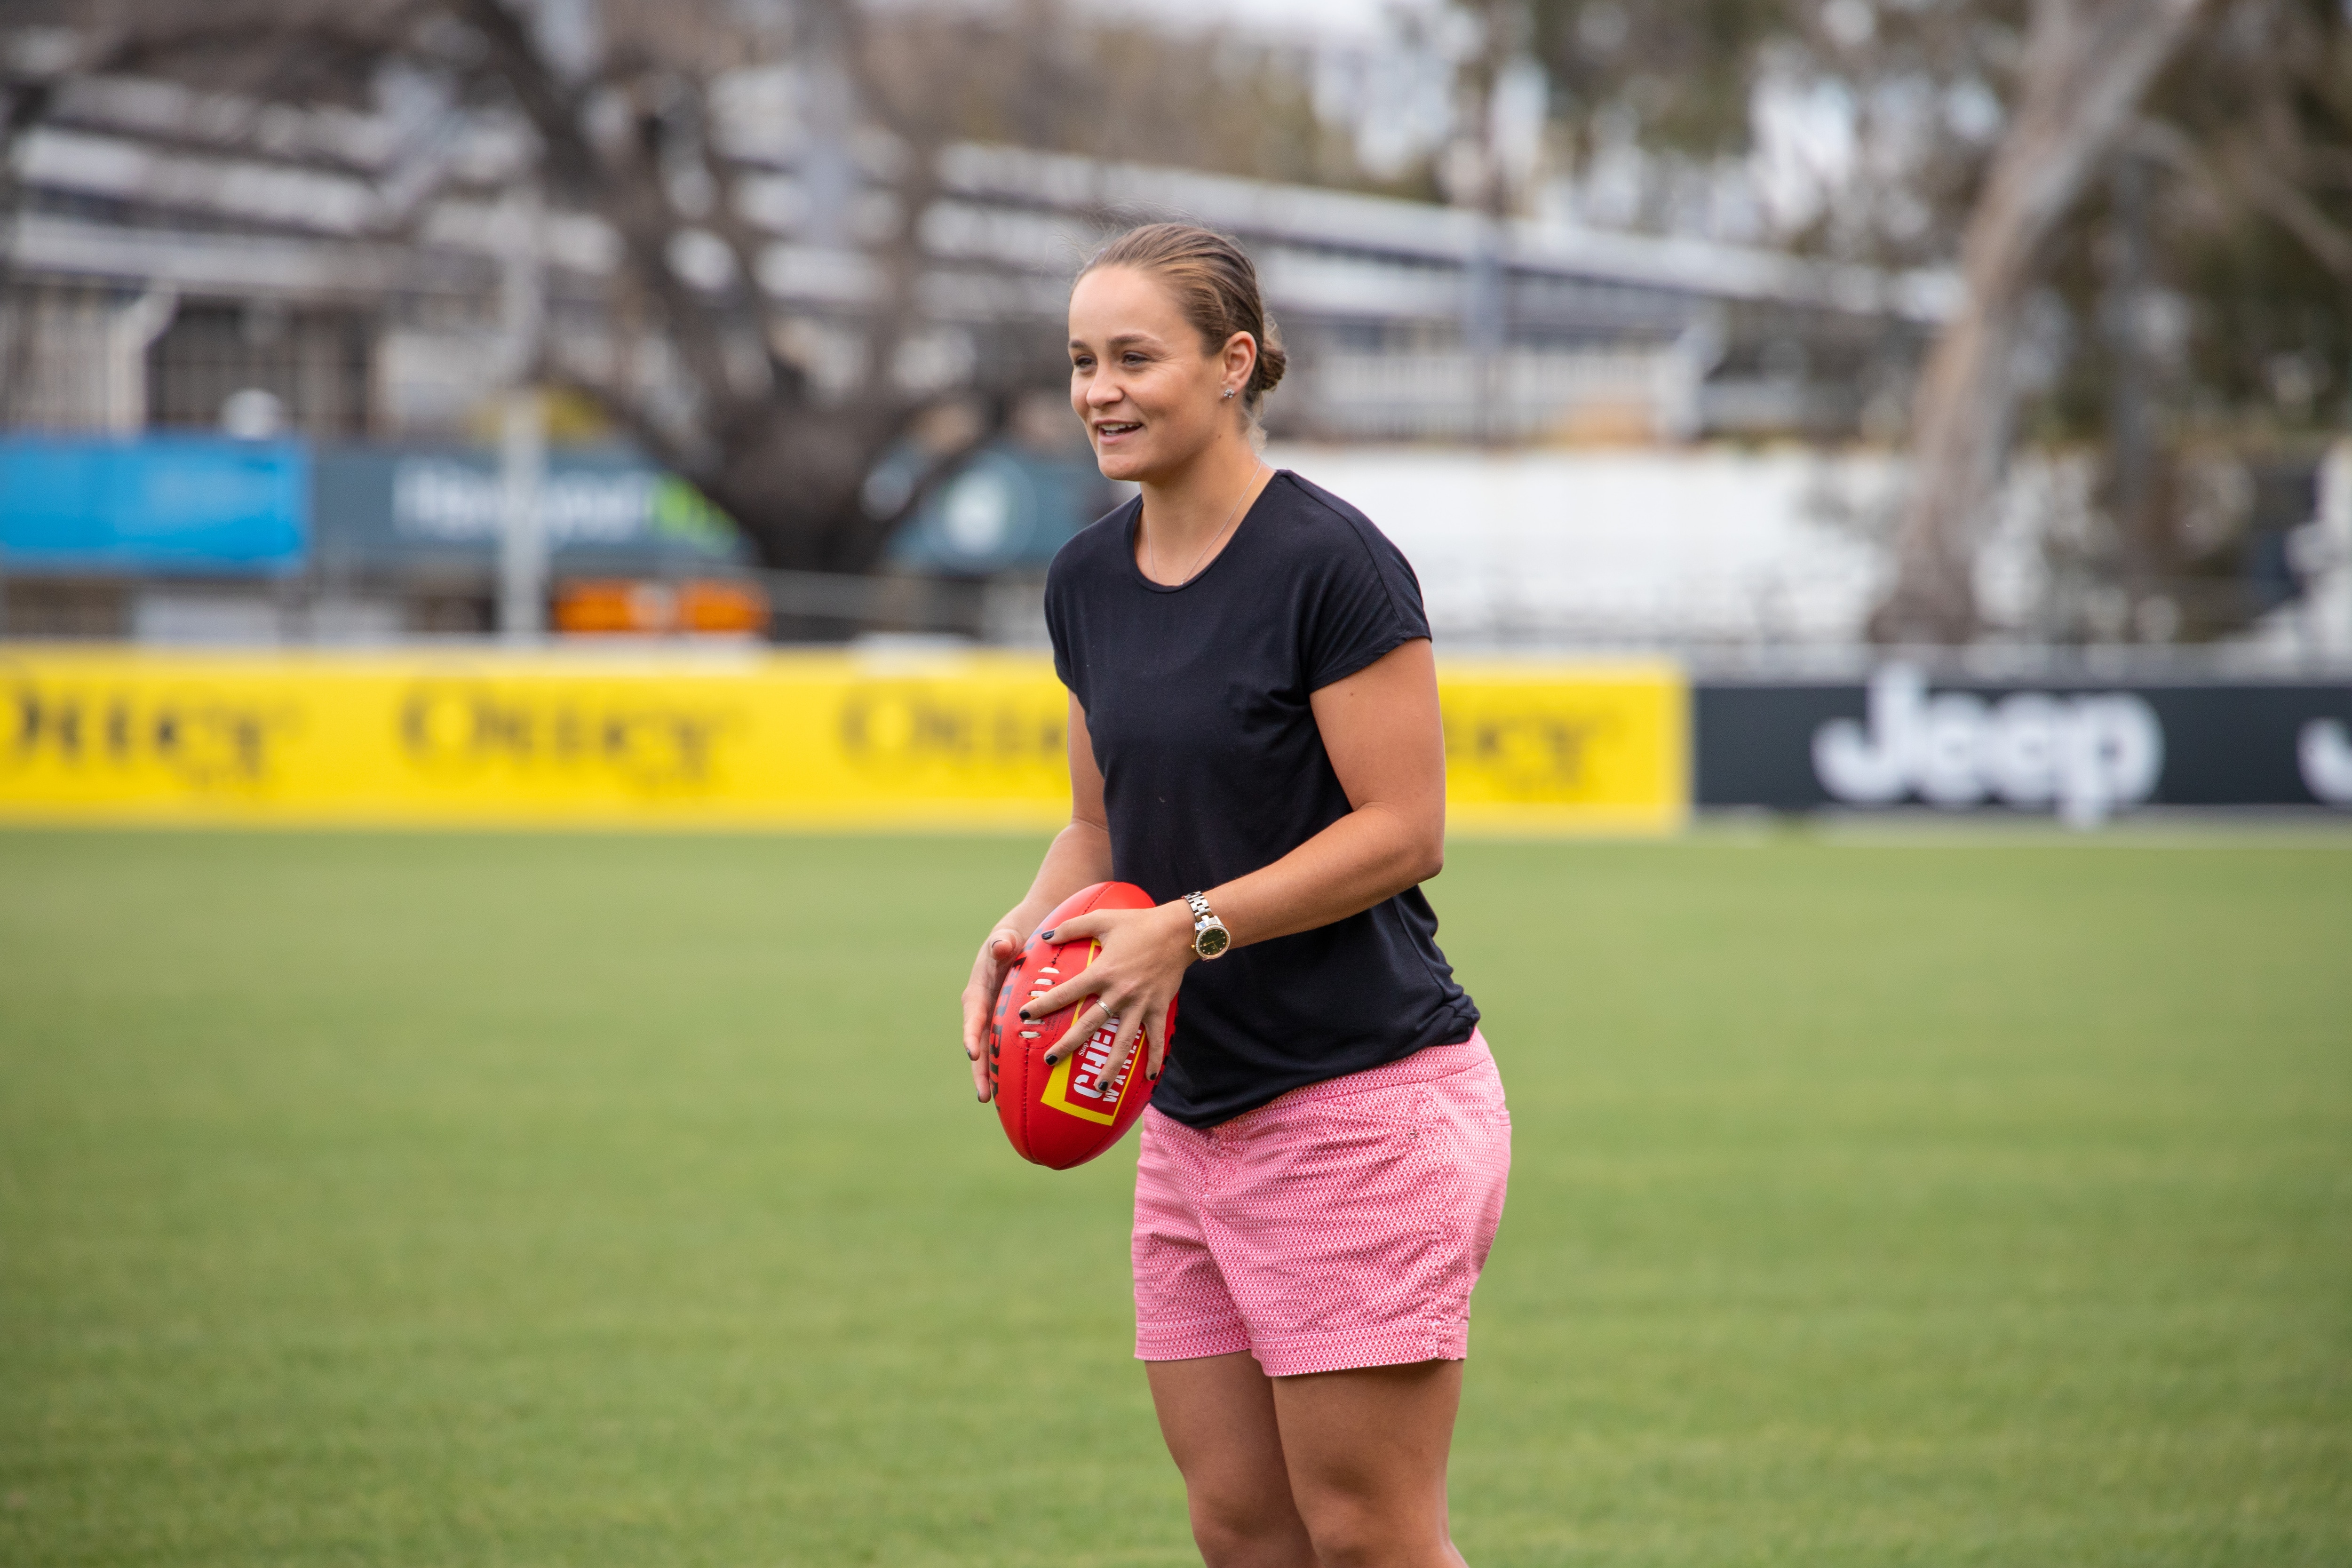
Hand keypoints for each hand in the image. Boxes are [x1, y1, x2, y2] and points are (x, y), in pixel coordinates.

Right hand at [961, 921, 1024, 1102]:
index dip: (973, 1034)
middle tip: (985, 1095)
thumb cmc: (1015, 934)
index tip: (973, 1053)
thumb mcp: (1007, 935)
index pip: (975, 1015)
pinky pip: (1010, 1046)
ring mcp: (997, 1017)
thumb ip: (1003, 941)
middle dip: (981, 1069)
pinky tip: (1022, 1088)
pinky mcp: (1010, 1022)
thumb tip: (1000, 946)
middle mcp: (985, 1008)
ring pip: (994, 1050)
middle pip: (981, 1042)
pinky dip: (1013, 1065)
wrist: (1026, 934)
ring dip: (995, 1074)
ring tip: (998, 1102)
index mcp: (980, 989)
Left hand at [1020, 902, 1194, 1099]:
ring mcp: (1140, 1004)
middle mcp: (1119, 993)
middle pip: (1088, 1025)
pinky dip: (1154, 1058)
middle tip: (1049, 1061)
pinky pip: (1155, 1038)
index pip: (1066, 993)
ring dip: (1111, 1066)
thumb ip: (1071, 927)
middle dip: (1068, 1045)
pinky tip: (1150, 1077)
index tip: (1024, 1016)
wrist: (1179, 930)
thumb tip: (1045, 937)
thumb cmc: (1138, 923)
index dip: (1043, 1004)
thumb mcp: (1102, 919)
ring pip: (1123, 1042)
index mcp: (1102, 972)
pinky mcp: (1159, 1008)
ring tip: (1099, 1087)